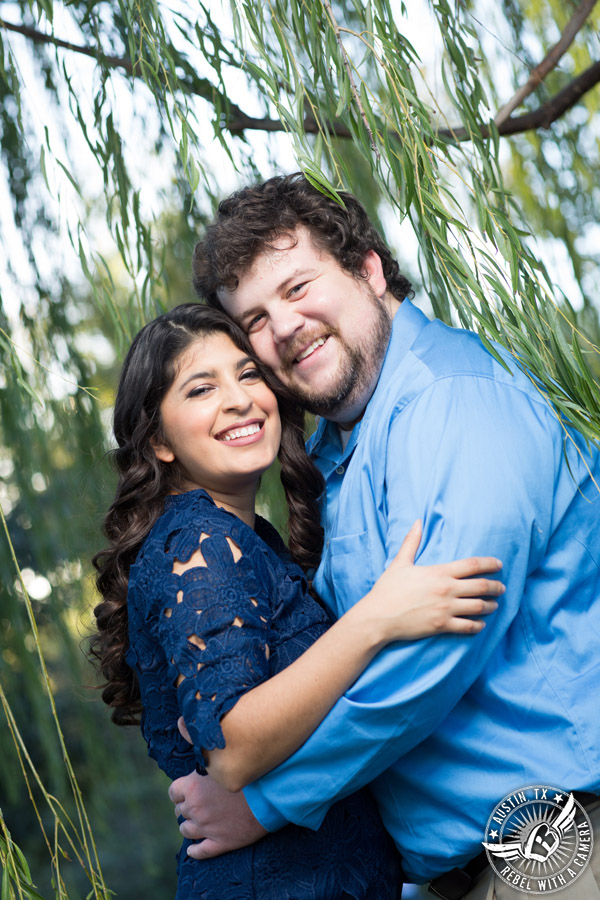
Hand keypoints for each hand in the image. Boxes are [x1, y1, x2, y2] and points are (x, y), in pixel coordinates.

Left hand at [169, 765, 267, 859]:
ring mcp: (207, 827)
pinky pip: (201, 851)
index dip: (179, 792)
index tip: (186, 791)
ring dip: (189, 826)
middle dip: (185, 808)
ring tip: (196, 823)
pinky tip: (193, 850)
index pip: (173, 792)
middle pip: (180, 811)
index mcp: (193, 787)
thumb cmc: (246, 774)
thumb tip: (197, 771)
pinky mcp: (220, 842)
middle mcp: (196, 808)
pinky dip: (194, 851)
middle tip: (195, 805)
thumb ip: (205, 768)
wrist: (269, 793)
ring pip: (186, 831)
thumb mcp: (221, 764)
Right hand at [365, 520, 504, 641]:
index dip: (489, 563)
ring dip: (490, 606)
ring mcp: (445, 609)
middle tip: (502, 588)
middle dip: (496, 587)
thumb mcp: (400, 563)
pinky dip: (478, 625)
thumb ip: (411, 542)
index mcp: (438, 572)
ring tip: (494, 605)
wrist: (378, 617)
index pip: (472, 565)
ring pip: (479, 607)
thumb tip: (417, 522)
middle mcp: (446, 590)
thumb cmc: (387, 589)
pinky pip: (468, 626)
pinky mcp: (442, 625)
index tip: (499, 564)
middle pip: (481, 586)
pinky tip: (481, 623)